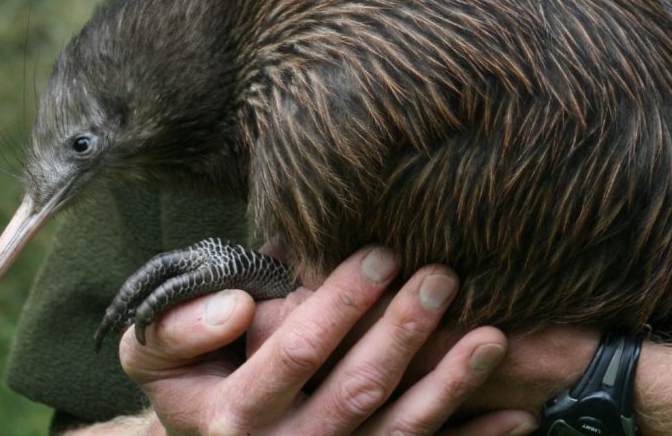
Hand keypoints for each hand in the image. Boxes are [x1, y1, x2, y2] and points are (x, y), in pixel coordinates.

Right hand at [119, 247, 536, 434]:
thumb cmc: (187, 384)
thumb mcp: (153, 354)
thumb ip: (179, 326)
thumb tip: (239, 306)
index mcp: (235, 415)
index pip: (295, 353)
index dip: (340, 305)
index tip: (379, 253)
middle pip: (357, 391)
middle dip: (402, 333)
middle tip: (442, 277)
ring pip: (399, 432)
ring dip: (450, 386)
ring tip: (493, 337)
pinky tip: (518, 417)